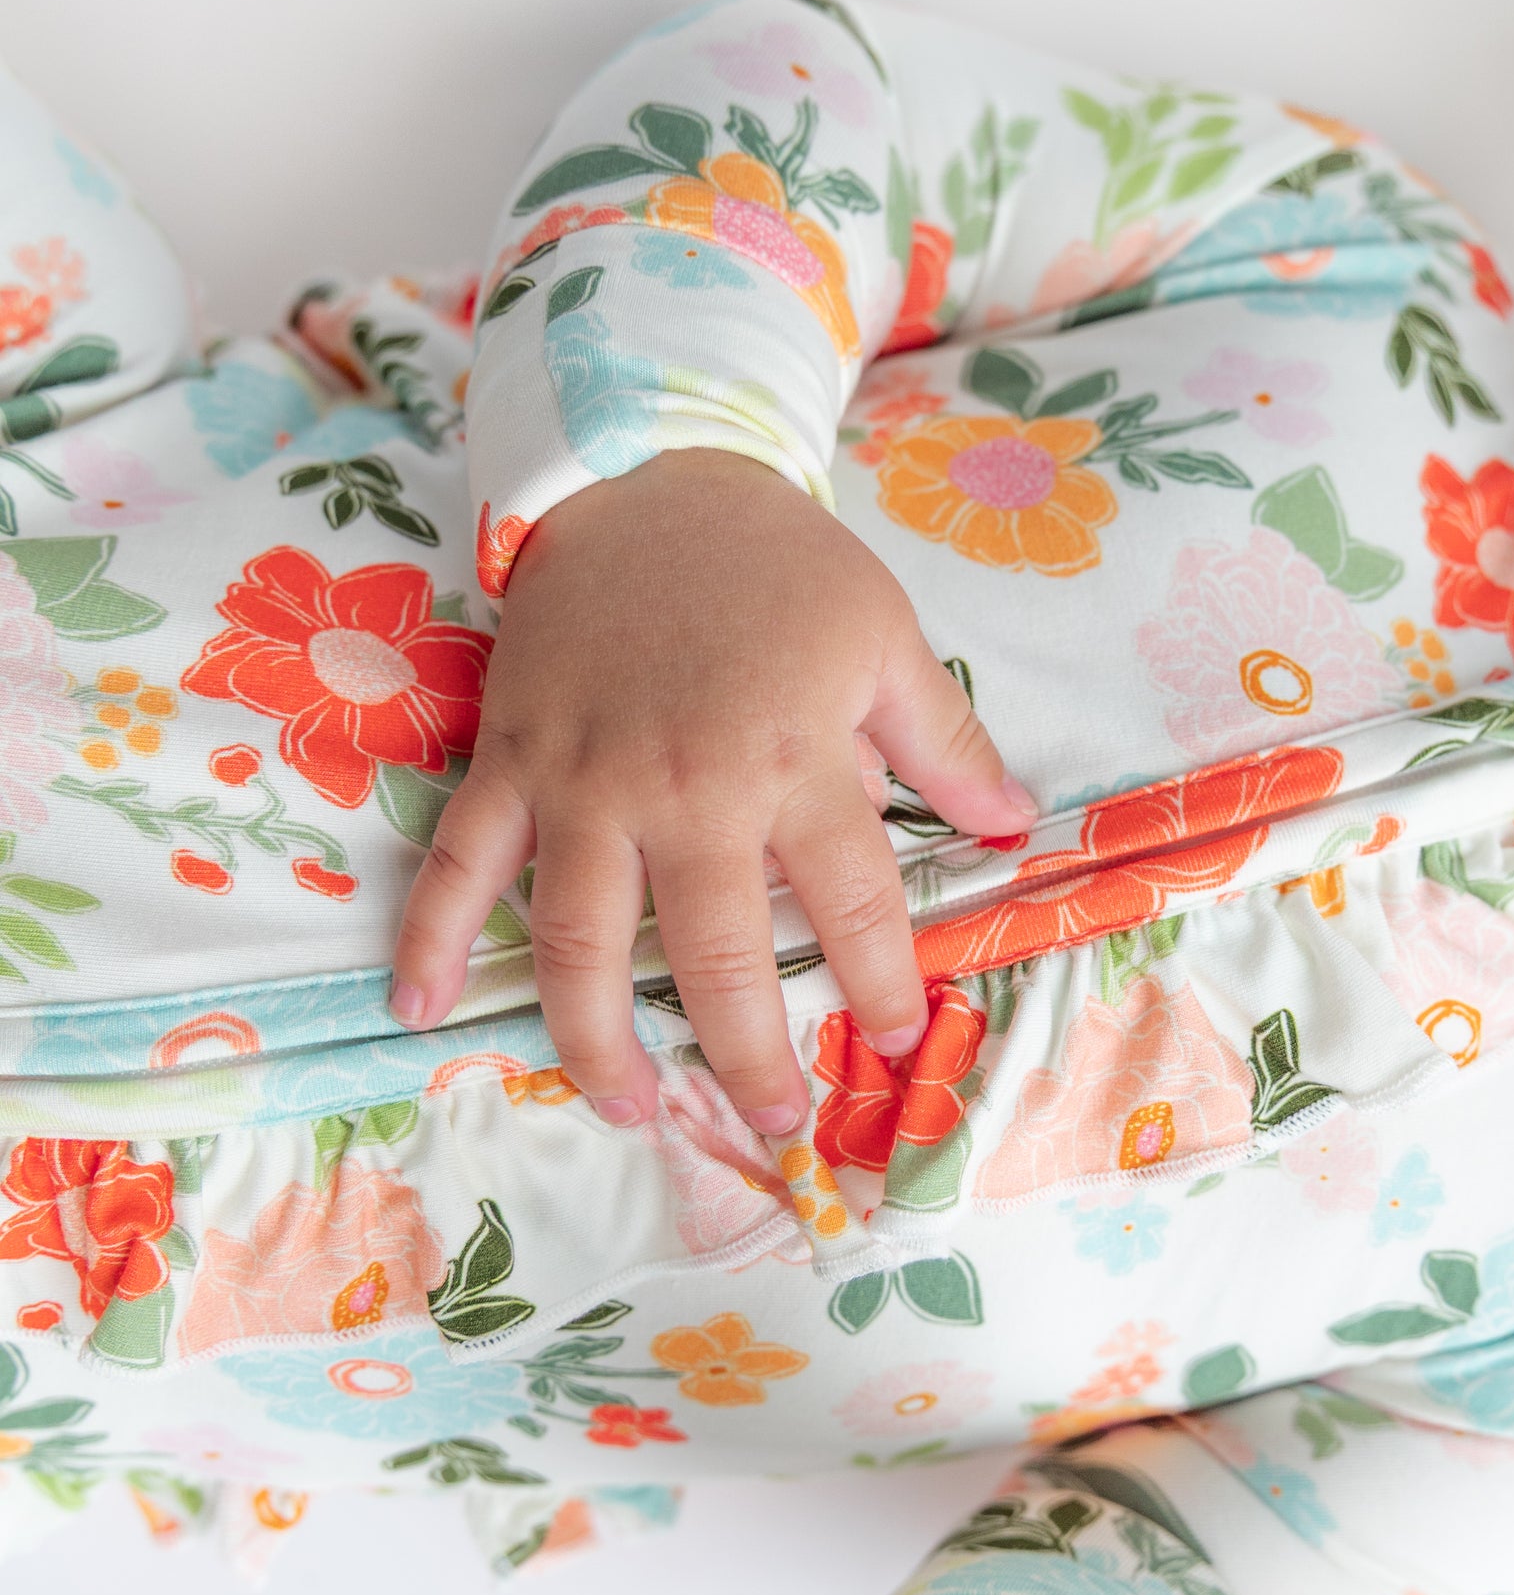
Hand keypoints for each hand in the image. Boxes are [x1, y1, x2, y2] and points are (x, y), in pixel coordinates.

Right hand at [390, 450, 1034, 1130]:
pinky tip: (418, 1010)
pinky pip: (459, 862)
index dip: (878, 987)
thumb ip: (945, 741)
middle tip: (773, 1122)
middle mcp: (684, 785)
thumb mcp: (885, 635)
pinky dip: (427, 937)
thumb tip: (1013, 826)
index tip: (892, 1044)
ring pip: (576, 939)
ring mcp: (582, 779)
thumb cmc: (776, 564)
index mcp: (791, 757)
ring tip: (625, 1109)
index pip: (849, 905)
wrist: (646, 472)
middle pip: (715, 956)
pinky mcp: (510, 759)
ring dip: (597, 1039)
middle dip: (748, 1055)